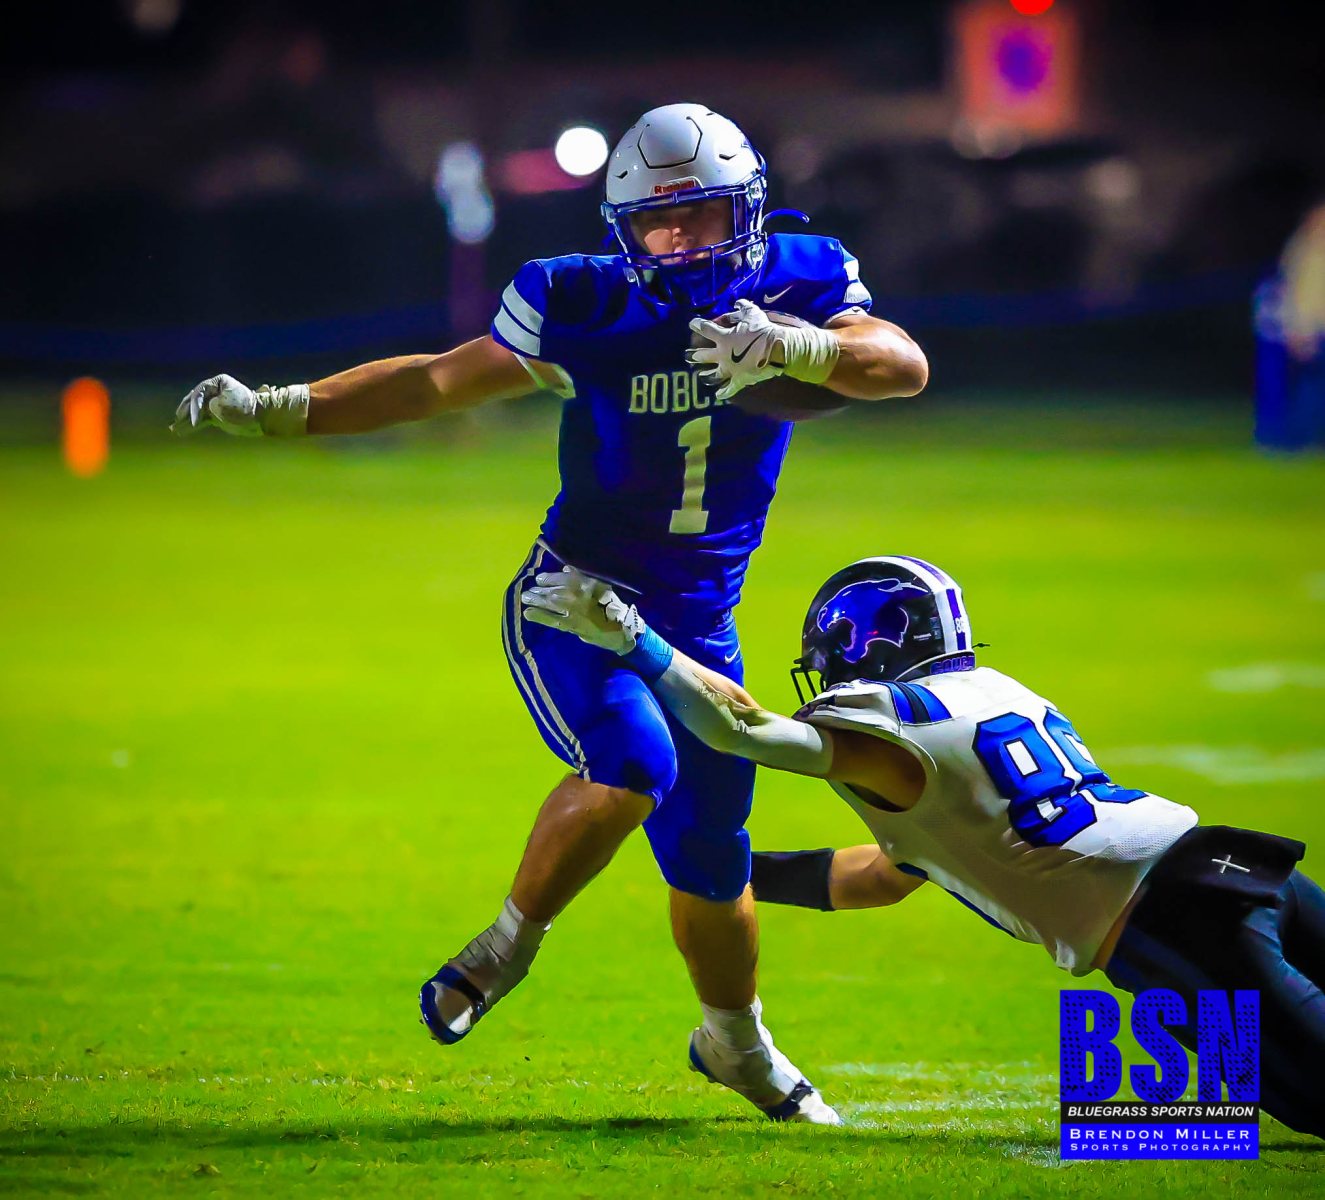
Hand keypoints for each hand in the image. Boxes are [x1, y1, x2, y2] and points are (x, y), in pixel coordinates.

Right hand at [171, 374, 262, 436]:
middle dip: (185, 411)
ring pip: (196, 411)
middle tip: (176, 420)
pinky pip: (201, 420)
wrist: (261, 418)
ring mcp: (215, 403)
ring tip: (174, 428)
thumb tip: (200, 412)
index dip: (194, 406)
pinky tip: (181, 431)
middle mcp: (215, 391)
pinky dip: (193, 426)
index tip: (195, 420)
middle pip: (194, 400)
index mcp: (218, 382)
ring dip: (185, 420)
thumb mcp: (224, 405)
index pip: (199, 393)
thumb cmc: (244, 409)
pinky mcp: (217, 415)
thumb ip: (208, 407)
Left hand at [521, 567, 644, 654]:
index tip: (539, 579)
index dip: (547, 578)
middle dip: (538, 590)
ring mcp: (571, 609)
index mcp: (585, 582)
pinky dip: (538, 616)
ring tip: (525, 598)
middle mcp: (576, 593)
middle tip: (528, 591)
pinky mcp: (568, 624)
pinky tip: (527, 613)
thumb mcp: (600, 587)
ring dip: (534, 600)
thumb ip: (581, 577)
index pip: (561, 577)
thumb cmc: (612, 606)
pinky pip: (549, 619)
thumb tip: (565, 569)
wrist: (619, 629)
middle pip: (551, 589)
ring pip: (548, 602)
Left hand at [687, 299, 785, 399]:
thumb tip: (737, 302)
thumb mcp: (753, 313)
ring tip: (700, 375)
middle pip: (703, 356)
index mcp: (724, 338)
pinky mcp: (739, 379)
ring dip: (705, 375)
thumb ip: (742, 307)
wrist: (777, 348)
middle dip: (694, 355)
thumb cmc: (763, 330)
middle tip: (688, 356)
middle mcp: (722, 355)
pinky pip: (730, 388)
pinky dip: (724, 392)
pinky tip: (718, 395)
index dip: (697, 325)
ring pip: (712, 375)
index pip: (706, 329)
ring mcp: (730, 369)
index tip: (692, 324)